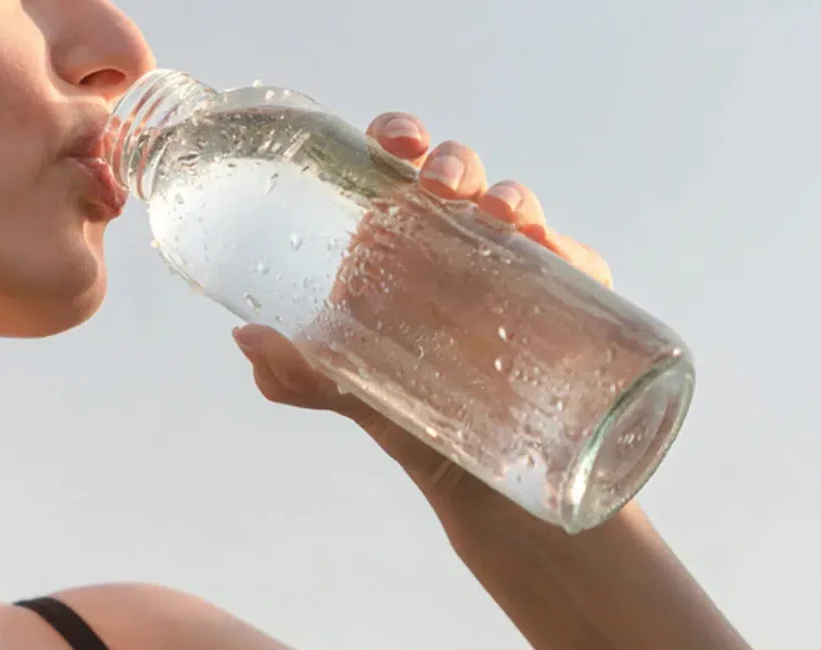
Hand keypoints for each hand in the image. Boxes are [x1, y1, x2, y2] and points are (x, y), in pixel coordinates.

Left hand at [232, 112, 614, 539]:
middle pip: (458, 176)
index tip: (393, 140)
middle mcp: (455, 243)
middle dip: (454, 162)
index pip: (396, 169)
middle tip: (441, 184)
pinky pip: (574, 263)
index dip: (397, 136)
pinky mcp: (564, 300)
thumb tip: (246, 338)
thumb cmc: (404, 414)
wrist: (470, 478)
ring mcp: (510, 267)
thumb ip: (298, 371)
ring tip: (503, 216)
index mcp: (398, 242)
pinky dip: (569, 251)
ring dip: (511, 196)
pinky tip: (554, 256)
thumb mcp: (346, 389)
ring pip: (516, 207)